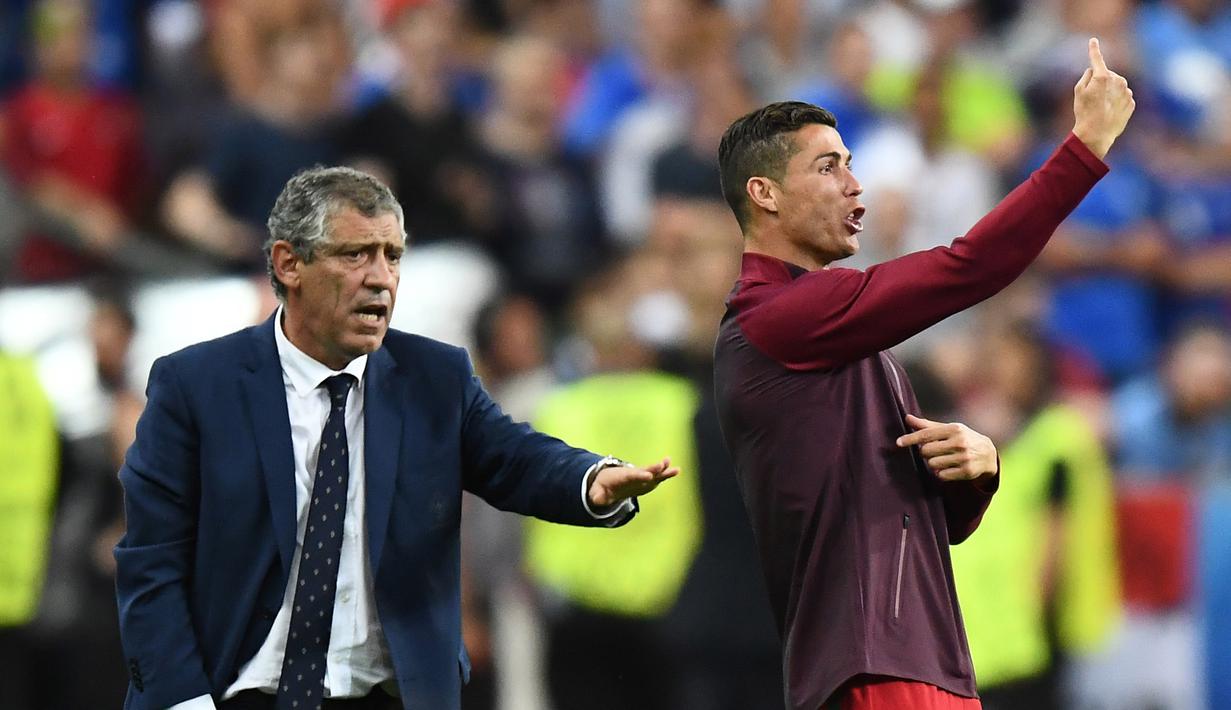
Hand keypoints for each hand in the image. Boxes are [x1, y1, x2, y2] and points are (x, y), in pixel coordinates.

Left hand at [588, 456, 679, 507]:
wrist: (608, 480)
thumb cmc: (602, 486)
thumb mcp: (597, 493)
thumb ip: (598, 496)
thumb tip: (597, 500)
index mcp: (621, 477)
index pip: (631, 476)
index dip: (639, 476)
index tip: (648, 476)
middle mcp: (633, 475)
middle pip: (644, 471)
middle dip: (653, 469)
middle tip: (663, 465)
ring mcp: (640, 477)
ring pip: (653, 473)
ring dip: (663, 470)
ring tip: (675, 468)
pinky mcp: (646, 481)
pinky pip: (656, 477)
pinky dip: (665, 474)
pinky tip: (676, 470)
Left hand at [896, 414, 997, 482]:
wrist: (988, 454)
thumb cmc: (963, 438)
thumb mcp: (949, 429)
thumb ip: (927, 426)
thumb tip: (907, 418)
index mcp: (954, 429)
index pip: (927, 434)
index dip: (911, 438)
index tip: (898, 442)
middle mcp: (960, 443)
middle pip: (926, 451)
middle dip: (925, 452)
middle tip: (933, 450)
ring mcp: (964, 458)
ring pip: (932, 464)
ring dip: (932, 463)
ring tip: (942, 459)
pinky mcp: (966, 472)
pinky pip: (941, 475)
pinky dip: (940, 473)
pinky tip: (948, 468)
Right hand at [1072, 37, 1134, 159]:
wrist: (1097, 134)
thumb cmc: (1084, 113)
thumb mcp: (1078, 92)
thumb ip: (1087, 77)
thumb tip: (1094, 71)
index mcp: (1102, 76)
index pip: (1097, 59)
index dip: (1094, 49)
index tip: (1093, 40)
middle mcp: (1118, 80)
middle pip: (1107, 75)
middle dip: (1101, 82)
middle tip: (1091, 99)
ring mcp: (1126, 91)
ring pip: (1116, 86)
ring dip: (1109, 92)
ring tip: (1100, 108)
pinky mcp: (1131, 102)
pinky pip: (1122, 97)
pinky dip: (1116, 102)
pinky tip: (1109, 113)